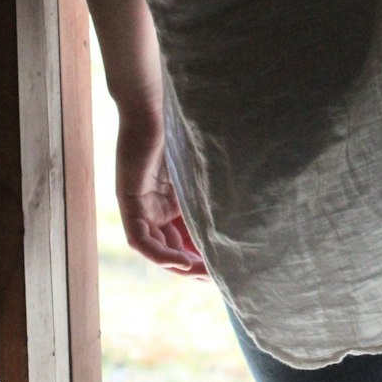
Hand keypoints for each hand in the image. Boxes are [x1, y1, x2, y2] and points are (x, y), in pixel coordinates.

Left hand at [115, 102, 207, 276]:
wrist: (154, 104)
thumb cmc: (182, 127)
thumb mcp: (201, 168)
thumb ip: (212, 189)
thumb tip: (253, 204)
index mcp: (172, 198)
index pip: (185, 236)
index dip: (201, 254)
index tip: (224, 266)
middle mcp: (154, 206)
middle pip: (171, 246)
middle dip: (192, 265)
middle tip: (216, 277)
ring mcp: (140, 205)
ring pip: (156, 247)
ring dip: (177, 264)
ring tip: (201, 273)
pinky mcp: (129, 201)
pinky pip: (140, 239)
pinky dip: (159, 253)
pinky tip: (179, 262)